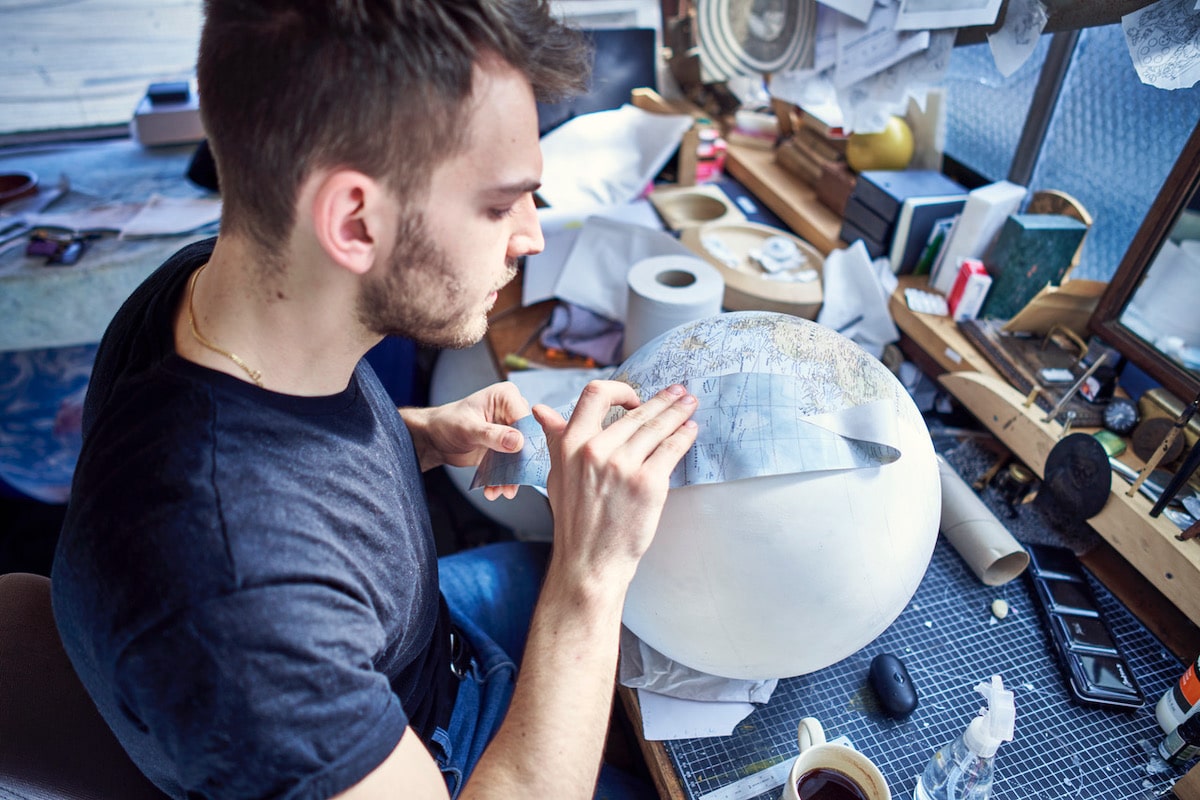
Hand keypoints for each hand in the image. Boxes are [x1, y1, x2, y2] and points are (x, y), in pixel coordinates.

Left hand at [400, 382, 529, 498]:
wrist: (434, 438)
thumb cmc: (446, 423)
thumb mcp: (468, 428)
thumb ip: (492, 435)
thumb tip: (518, 442)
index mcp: (507, 397)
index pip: (527, 419)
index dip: (528, 441)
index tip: (524, 462)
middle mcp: (512, 412)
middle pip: (528, 439)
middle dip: (520, 464)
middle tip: (514, 483)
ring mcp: (509, 431)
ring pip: (520, 456)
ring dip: (512, 476)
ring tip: (503, 491)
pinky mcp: (504, 448)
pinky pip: (510, 465)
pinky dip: (504, 479)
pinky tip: (494, 490)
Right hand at [533, 381, 698, 583]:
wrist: (589, 561)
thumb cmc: (575, 521)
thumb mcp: (557, 474)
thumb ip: (556, 439)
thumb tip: (542, 411)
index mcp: (571, 444)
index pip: (595, 395)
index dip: (620, 390)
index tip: (634, 398)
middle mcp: (595, 450)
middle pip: (637, 412)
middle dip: (663, 400)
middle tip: (678, 393)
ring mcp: (623, 466)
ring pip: (657, 427)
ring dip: (677, 412)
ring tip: (689, 405)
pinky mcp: (648, 483)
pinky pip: (671, 449)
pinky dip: (684, 436)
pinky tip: (690, 430)